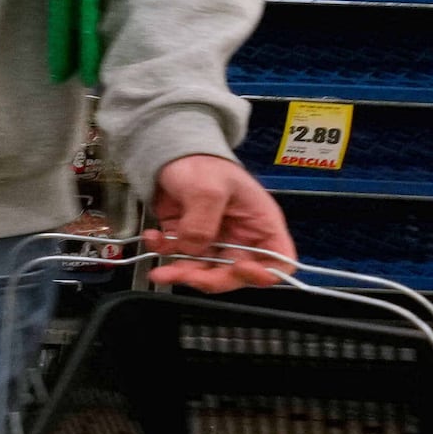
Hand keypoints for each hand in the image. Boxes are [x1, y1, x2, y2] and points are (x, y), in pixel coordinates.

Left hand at [143, 152, 295, 290]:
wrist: (170, 153)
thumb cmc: (202, 163)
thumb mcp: (208, 187)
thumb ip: (203, 221)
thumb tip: (193, 249)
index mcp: (260, 223)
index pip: (279, 259)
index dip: (263, 273)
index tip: (239, 270)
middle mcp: (241, 238)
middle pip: (236, 274)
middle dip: (210, 279)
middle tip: (186, 276)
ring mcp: (215, 241)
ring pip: (204, 272)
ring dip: (182, 273)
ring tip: (161, 271)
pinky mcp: (189, 239)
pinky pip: (179, 258)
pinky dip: (164, 253)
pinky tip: (154, 238)